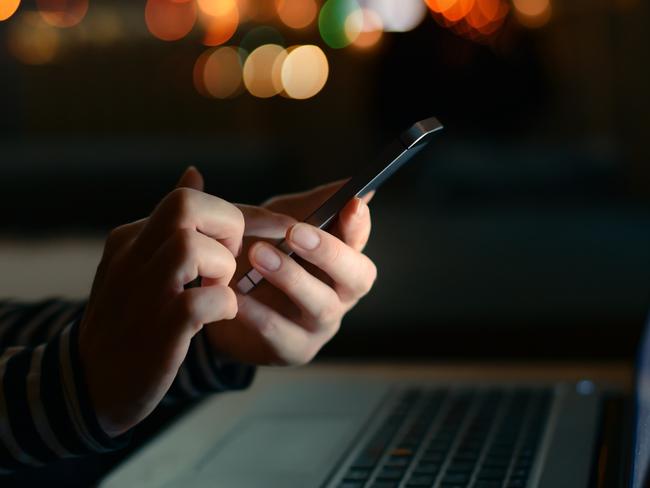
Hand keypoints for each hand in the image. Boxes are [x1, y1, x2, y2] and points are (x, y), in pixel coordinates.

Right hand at [78, 167, 290, 436]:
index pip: (188, 198)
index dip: (236, 213)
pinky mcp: (161, 328)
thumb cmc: (130, 320)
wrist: (93, 384)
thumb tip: (194, 173)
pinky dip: (225, 304)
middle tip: (230, 261)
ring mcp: (143, 291)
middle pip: (187, 207)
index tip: (262, 233)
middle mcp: (131, 256)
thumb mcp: (141, 263)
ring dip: (223, 268)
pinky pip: (208, 298)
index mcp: (130, 237)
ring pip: (193, 246)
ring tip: (218, 288)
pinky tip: (218, 315)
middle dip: (226, 228)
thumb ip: (170, 223)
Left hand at [205, 181, 376, 365]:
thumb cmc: (261, 256)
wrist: (221, 302)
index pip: (361, 242)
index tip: (352, 203)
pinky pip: (280, 333)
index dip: (360, 225)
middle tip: (296, 232)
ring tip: (257, 255)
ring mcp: (320, 324)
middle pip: (357, 277)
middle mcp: (340, 293)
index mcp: (341, 259)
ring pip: (322, 305)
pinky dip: (258, 312)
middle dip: (330, 253)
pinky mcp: (292, 349)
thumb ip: (310, 205)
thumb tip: (352, 184)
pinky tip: (236, 294)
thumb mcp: (282, 224)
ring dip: (292, 278)